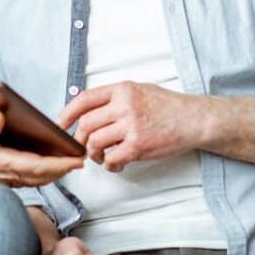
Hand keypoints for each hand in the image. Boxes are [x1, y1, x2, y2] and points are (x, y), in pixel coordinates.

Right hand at [0, 110, 82, 188]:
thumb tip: (0, 116)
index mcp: (0, 163)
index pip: (38, 166)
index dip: (60, 164)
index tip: (77, 159)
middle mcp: (3, 174)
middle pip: (41, 176)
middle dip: (62, 169)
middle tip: (81, 160)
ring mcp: (1, 179)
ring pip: (34, 179)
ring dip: (52, 173)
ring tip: (67, 162)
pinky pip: (24, 178)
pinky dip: (38, 173)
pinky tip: (43, 165)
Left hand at [57, 82, 212, 171]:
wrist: (193, 119)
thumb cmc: (167, 106)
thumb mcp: (138, 90)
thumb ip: (113, 97)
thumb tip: (86, 110)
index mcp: (122, 89)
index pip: (84, 99)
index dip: (67, 113)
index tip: (60, 124)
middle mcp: (124, 105)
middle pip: (86, 124)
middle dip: (79, 139)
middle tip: (84, 146)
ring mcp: (131, 126)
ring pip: (95, 142)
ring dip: (93, 154)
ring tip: (102, 156)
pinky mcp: (139, 146)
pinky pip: (111, 159)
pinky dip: (109, 165)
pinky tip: (116, 164)